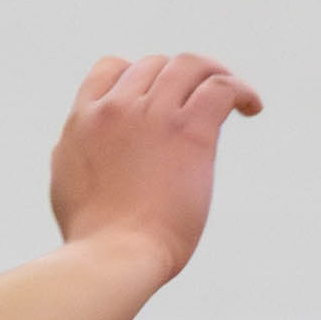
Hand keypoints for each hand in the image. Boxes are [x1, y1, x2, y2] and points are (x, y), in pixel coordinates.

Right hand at [49, 52, 262, 281]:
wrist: (114, 254)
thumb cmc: (94, 236)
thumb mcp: (67, 180)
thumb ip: (77, 151)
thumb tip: (82, 143)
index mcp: (85, 117)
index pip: (113, 67)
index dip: (142, 76)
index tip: (163, 99)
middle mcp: (117, 107)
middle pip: (156, 65)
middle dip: (183, 80)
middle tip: (206, 105)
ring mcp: (152, 115)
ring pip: (190, 67)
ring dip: (217, 75)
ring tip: (238, 99)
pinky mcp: (188, 132)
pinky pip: (221, 88)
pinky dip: (241, 90)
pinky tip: (253, 107)